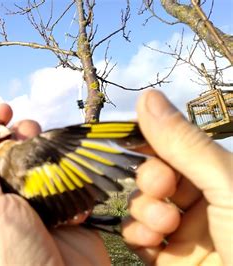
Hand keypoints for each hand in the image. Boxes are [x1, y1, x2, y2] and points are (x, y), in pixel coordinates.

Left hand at [0, 104, 110, 264]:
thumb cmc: (9, 256)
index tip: (4, 108)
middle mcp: (11, 197)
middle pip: (17, 149)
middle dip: (24, 132)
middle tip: (31, 132)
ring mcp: (42, 205)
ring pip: (46, 162)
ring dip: (51, 149)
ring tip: (56, 151)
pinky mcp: (70, 214)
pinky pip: (74, 183)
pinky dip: (76, 176)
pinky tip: (73, 181)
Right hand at [122, 90, 232, 264]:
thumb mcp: (228, 185)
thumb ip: (184, 143)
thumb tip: (146, 96)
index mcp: (221, 175)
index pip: (174, 146)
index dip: (151, 142)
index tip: (135, 142)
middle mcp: (202, 199)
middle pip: (153, 174)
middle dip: (151, 179)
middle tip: (162, 187)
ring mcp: (183, 231)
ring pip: (141, 204)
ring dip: (144, 210)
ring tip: (164, 226)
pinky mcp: (167, 259)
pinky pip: (137, 237)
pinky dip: (137, 235)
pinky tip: (151, 242)